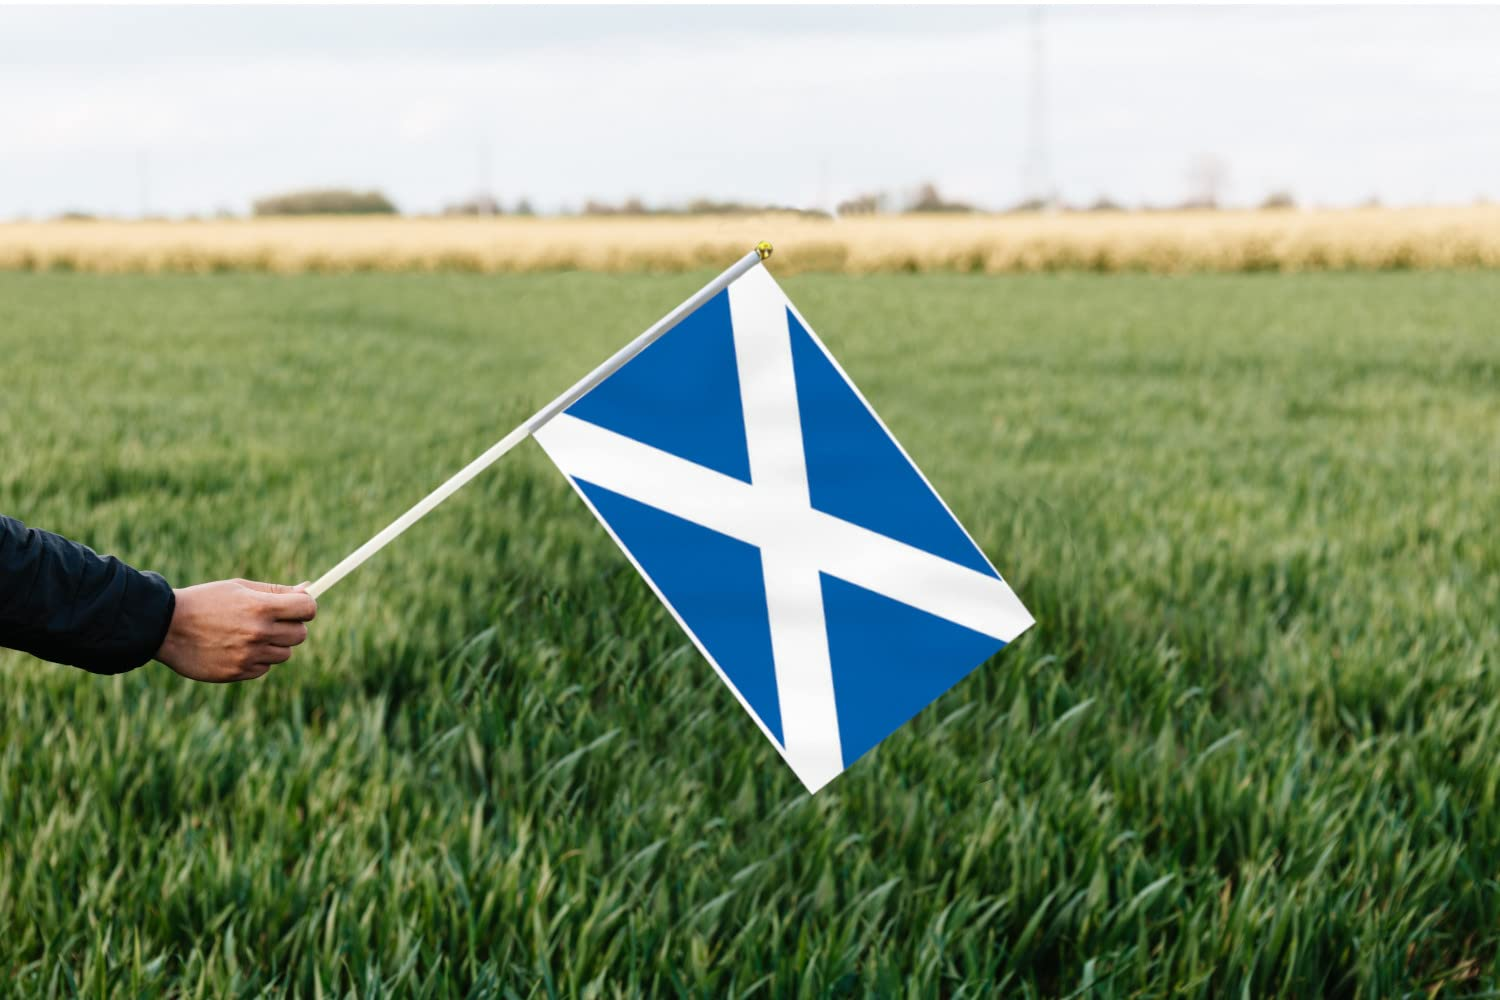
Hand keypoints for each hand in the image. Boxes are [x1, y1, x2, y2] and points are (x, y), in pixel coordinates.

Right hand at [155, 579, 317, 682]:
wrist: (165, 626)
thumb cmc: (205, 601)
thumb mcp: (239, 587)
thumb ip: (276, 591)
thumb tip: (309, 590)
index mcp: (261, 607)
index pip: (308, 609)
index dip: (306, 607)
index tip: (297, 607)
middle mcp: (258, 632)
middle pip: (300, 634)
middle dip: (291, 626)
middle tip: (271, 621)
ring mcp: (248, 655)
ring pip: (284, 654)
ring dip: (274, 645)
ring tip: (248, 635)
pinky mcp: (237, 672)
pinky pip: (264, 668)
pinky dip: (257, 660)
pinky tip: (236, 649)